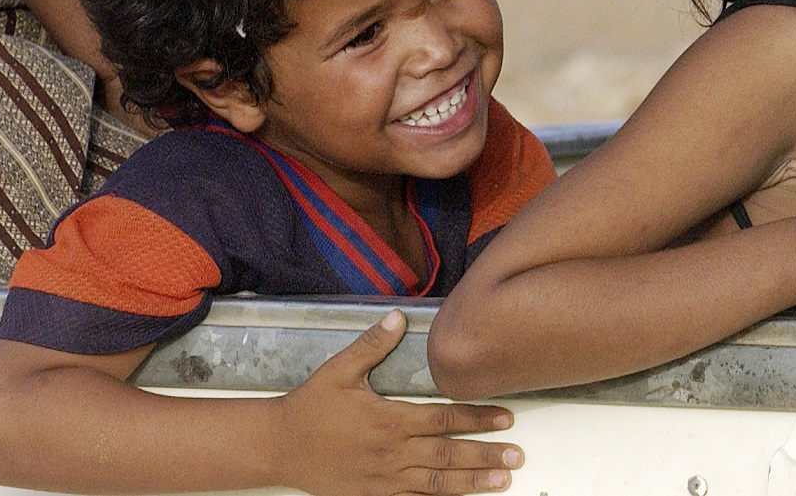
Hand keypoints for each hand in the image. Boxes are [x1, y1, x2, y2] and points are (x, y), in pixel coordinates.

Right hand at [272, 310, 522, 495]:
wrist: (277, 447)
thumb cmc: (309, 407)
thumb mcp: (338, 369)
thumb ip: (372, 345)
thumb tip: (397, 316)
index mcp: (389, 420)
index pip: (445, 419)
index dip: (479, 419)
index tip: (506, 419)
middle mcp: (392, 453)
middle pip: (449, 455)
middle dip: (487, 456)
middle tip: (517, 457)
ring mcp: (384, 479)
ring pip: (437, 484)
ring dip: (472, 483)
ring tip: (502, 481)